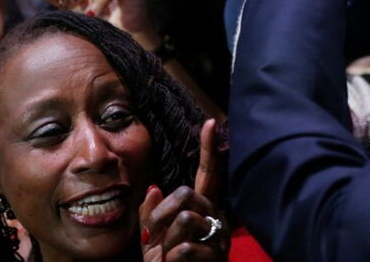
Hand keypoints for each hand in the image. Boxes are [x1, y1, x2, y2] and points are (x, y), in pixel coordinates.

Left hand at [141, 119, 226, 260]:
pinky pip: (186, 248)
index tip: (209, 121)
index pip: (207, 174)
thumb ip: (153, 214)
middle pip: (187, 195)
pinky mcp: (216, 257)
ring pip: (186, 219)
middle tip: (153, 238)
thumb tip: (154, 189)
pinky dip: (172, 259)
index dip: (208, 148)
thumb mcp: (152, 239)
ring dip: (166, 241)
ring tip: (167, 256)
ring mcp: (218, 237)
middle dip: (162, 216)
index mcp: (201, 208)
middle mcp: (215, 217)